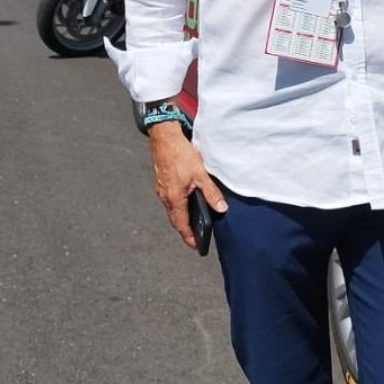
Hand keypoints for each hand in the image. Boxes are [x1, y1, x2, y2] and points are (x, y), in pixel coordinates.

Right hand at [148, 121, 224, 250]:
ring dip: (181, 216)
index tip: (196, 246)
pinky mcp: (162, 182)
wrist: (164, 137)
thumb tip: (221, 208)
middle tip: (195, 237)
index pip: (181, 224)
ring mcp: (162, 189)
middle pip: (175, 219)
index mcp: (174, 198)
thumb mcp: (200, 174)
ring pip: (172, 209)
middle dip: (185, 229)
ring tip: (192, 221)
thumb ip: (211, 193)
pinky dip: (178, 205)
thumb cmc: (179, 153)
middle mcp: (165, 196)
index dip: (189, 237)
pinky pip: (170, 199)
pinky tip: (185, 201)